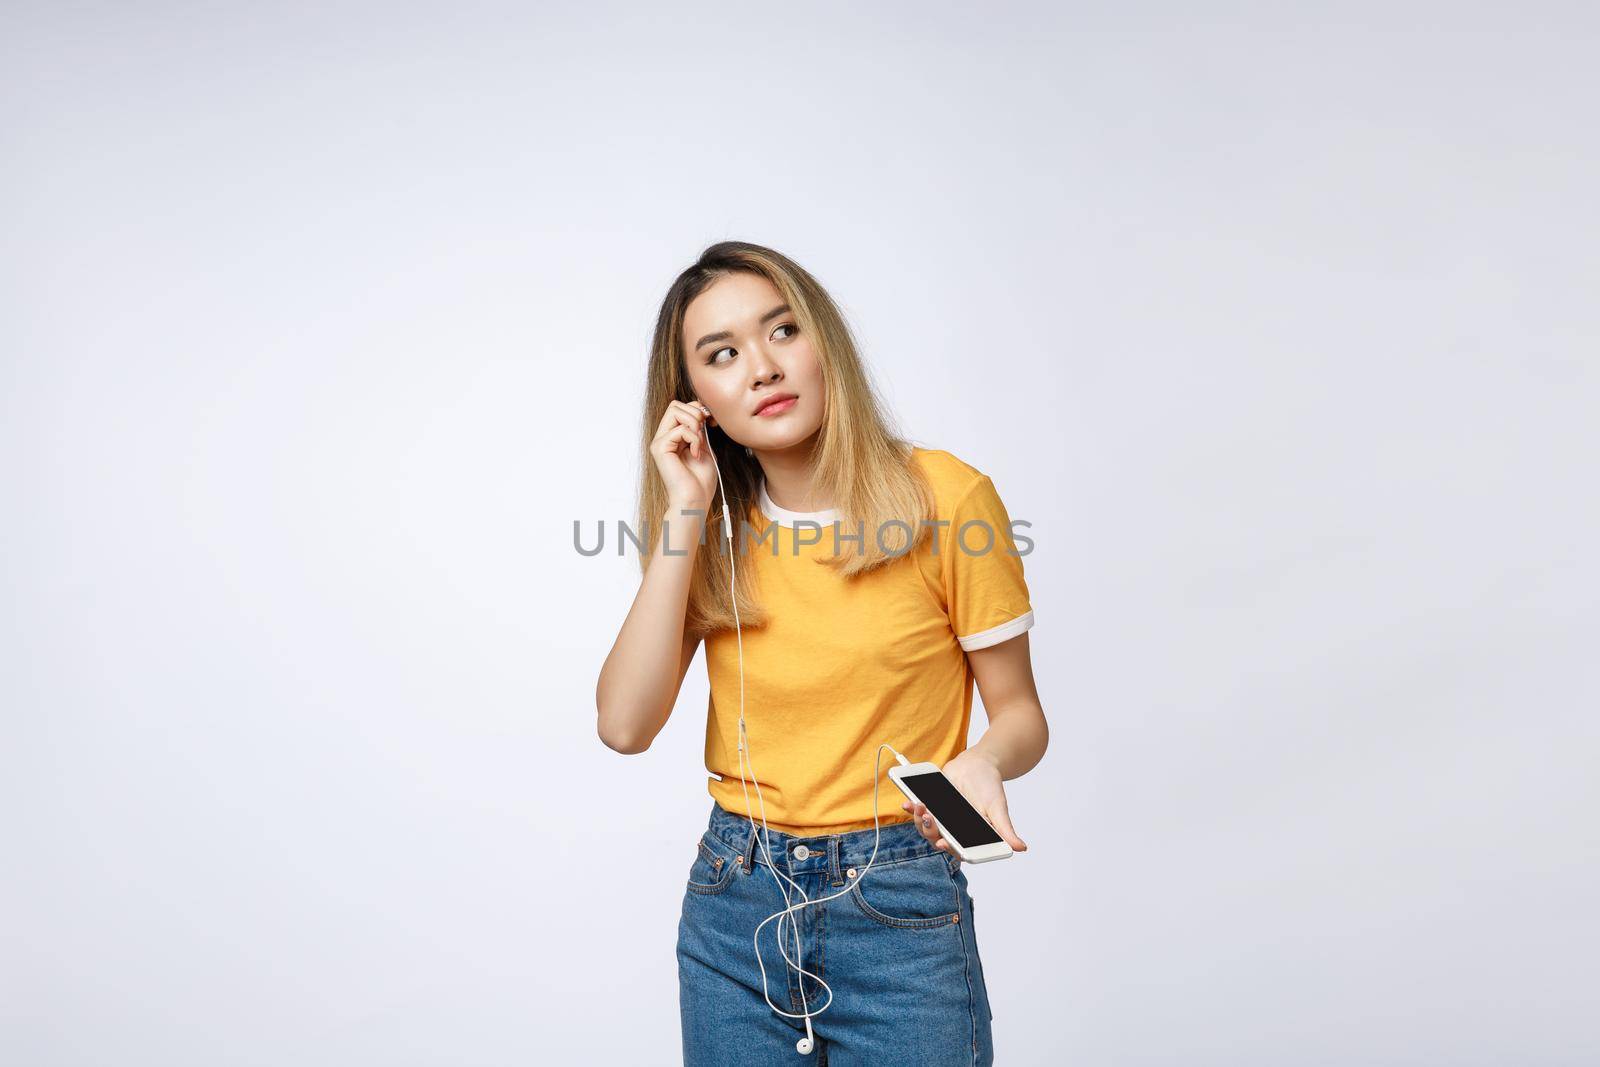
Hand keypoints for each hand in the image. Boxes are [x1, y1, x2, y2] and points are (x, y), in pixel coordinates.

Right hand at [650, 399, 719, 512]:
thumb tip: (702, 409)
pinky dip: (694, 439)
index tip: (711, 423)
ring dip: (694, 423)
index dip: (698, 409)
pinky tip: (696, 454)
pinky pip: (679, 429)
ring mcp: (659, 442)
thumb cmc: (701, 480)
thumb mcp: (704, 448)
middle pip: (675, 404)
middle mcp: (663, 437)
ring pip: (674, 410)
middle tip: (704, 433)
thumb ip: (700, 429)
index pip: (680, 407)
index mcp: (672, 436)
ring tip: (699, 443)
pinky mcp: (659, 448)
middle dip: (695, 413)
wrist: (695, 500)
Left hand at [902, 750, 1027, 853]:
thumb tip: (1021, 848)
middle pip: (937, 840)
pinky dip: (912, 809)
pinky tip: (909, 803)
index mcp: (969, 836)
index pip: (958, 850)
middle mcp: (953, 831)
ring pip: (926, 828)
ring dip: (920, 821)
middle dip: (931, 832)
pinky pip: (918, 811)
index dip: (949, 849)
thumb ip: (1005, 829)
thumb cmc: (989, 787)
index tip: (943, 843)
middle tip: (930, 819)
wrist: (977, 764)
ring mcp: (940, 818)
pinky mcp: (930, 805)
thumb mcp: (998, 807)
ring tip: (920, 807)